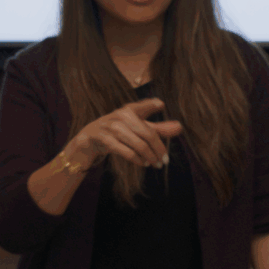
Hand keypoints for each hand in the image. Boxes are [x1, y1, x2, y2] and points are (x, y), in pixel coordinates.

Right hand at [69, 98, 184, 169]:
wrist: (89, 139)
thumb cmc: (118, 132)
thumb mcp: (137, 128)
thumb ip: (158, 128)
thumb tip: (180, 128)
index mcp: (130, 110)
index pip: (143, 106)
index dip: (151, 104)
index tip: (160, 104)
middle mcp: (121, 115)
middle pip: (147, 133)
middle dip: (159, 149)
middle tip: (165, 161)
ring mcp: (111, 127)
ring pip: (138, 144)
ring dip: (150, 157)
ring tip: (155, 164)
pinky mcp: (103, 139)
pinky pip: (126, 151)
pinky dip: (138, 160)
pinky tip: (143, 163)